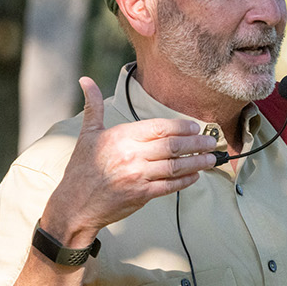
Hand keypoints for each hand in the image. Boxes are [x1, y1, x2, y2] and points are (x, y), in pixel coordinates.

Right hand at [41, 77, 220, 240]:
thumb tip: (86, 81)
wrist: (75, 204)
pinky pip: (170, 186)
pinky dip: (185, 181)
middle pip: (173, 146)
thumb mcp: (87, 134)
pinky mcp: (142, 195)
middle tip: (211, 141)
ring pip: (176, 166)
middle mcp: (132, 155)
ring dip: (197, 162)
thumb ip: (94, 106)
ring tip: (210, 158)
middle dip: (196, 143)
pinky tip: (195, 176)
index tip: (195, 127)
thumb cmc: (82, 169)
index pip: (160, 127)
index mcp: (122, 137)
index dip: (181, 126)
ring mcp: (138, 176)